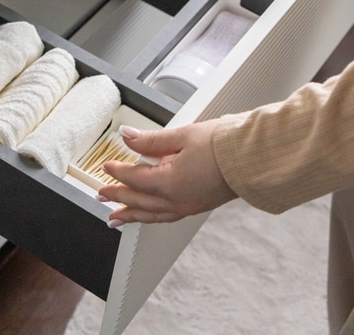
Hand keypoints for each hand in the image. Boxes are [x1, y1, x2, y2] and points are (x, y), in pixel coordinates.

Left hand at [97, 119, 236, 226]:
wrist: (252, 157)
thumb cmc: (222, 144)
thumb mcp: (182, 136)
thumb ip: (150, 140)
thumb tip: (127, 137)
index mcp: (169, 182)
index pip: (134, 178)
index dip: (118, 172)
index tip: (106, 166)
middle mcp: (176, 200)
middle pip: (138, 201)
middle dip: (117, 198)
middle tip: (101, 195)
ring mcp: (187, 206)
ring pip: (150, 215)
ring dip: (130, 215)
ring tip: (115, 218)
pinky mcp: (196, 207)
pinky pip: (165, 217)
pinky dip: (150, 218)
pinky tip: (148, 215)